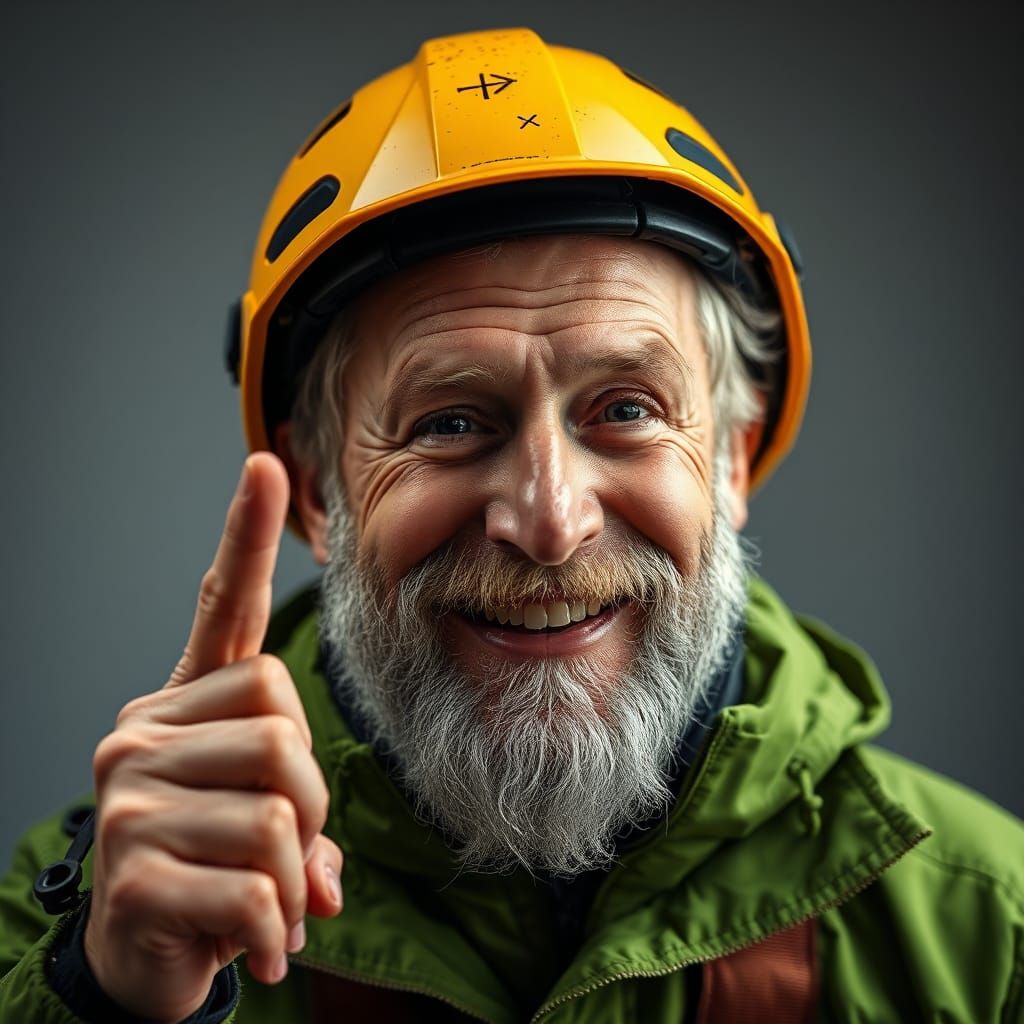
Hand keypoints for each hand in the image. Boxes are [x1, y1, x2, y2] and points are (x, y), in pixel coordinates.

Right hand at [83, 454, 342, 1022]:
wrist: (141, 959)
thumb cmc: (211, 870)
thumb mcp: (264, 828)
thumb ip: (302, 821)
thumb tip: (325, 876)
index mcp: (183, 705)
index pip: (224, 608)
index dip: (246, 537)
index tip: (266, 465)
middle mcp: (144, 733)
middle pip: (285, 728)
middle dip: (311, 801)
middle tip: (288, 852)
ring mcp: (132, 798)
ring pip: (279, 810)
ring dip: (296, 870)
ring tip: (269, 901)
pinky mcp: (133, 871)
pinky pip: (257, 887)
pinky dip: (276, 928)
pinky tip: (258, 947)